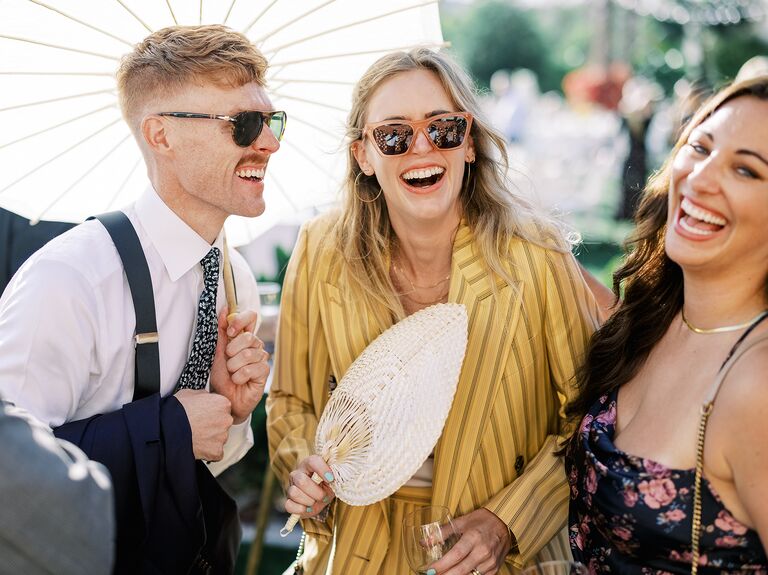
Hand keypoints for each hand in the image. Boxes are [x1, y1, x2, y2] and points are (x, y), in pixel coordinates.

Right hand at [174, 389, 232, 460]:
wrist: (166, 431)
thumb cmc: (175, 412)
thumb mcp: (189, 393)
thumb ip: (204, 395)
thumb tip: (205, 397)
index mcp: (222, 403)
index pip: (224, 407)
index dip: (213, 411)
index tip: (206, 414)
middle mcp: (226, 419)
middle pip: (223, 423)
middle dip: (213, 425)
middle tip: (198, 425)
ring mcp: (222, 436)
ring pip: (219, 437)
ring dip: (210, 437)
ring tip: (195, 435)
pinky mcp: (216, 451)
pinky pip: (215, 452)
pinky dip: (207, 451)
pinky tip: (197, 445)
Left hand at [210, 308, 269, 423]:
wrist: (224, 398)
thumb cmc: (222, 377)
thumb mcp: (217, 352)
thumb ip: (220, 332)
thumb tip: (224, 310)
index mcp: (244, 337)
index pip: (251, 317)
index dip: (241, 319)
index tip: (230, 330)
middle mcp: (255, 345)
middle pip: (248, 337)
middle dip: (232, 351)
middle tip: (228, 362)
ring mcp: (261, 358)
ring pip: (247, 354)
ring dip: (233, 367)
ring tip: (232, 374)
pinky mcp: (264, 371)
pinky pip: (250, 369)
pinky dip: (239, 376)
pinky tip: (239, 381)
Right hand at [285, 455, 335, 518]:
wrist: (323, 498)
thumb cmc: (327, 485)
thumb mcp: (334, 479)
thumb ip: (335, 473)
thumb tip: (336, 475)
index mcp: (309, 464)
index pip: (313, 461)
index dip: (322, 469)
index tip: (331, 479)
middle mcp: (297, 473)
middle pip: (301, 481)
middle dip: (316, 492)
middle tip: (324, 496)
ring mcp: (291, 487)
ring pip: (294, 493)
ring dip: (309, 501)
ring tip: (315, 501)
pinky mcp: (289, 500)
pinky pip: (289, 505)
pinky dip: (301, 509)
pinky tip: (307, 508)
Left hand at [429, 508, 511, 574]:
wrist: (504, 522)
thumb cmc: (482, 520)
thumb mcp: (462, 521)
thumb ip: (443, 532)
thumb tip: (424, 542)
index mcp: (473, 537)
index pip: (455, 555)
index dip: (442, 564)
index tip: (430, 570)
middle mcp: (483, 551)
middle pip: (461, 569)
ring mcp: (490, 561)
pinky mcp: (495, 568)